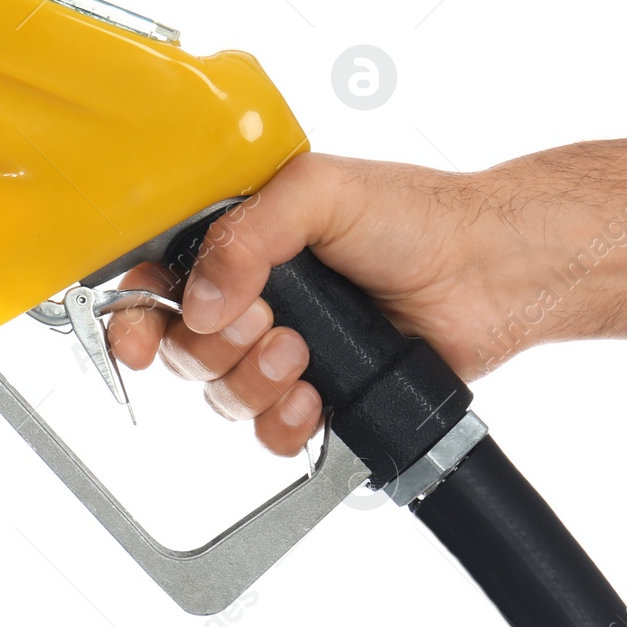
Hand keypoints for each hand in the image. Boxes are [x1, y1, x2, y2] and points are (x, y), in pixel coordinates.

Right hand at [106, 152, 575, 454]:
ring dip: (255, 381)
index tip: (140, 340)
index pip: (158, 281)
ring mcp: (286, 348)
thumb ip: (246, 236)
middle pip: (183, 349)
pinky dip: (285, 423)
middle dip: (216, 347)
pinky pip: (270, 433)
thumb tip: (198, 301)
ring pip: (223, 395)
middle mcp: (254, 296)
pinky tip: (315, 398)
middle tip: (267, 322)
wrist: (490, 272)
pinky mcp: (321, 394)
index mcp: (239, 241)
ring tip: (305, 352)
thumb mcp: (318, 193)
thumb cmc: (415, 216)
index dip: (136, 316)